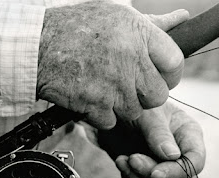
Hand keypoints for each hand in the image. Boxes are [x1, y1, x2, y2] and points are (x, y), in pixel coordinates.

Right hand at [38, 2, 187, 128]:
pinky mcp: (96, 105)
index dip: (170, 74)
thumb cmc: (76, 28)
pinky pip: (112, 121)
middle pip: (159, 95)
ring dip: (122, 105)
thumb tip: (182, 19)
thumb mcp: (116, 15)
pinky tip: (90, 96)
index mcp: (139, 34)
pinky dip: (102, 115)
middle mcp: (130, 59)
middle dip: (146, 94)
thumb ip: (152, 23)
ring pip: (136, 111)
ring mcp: (114, 85)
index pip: (175, 63)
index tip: (160, 76)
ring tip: (104, 88)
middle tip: (129, 85)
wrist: (36, 47)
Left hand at [97, 101, 205, 177]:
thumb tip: (173, 157)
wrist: (112, 116)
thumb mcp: (146, 115)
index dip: (177, 172)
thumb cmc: (133, 108)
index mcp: (189, 134)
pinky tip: (122, 166)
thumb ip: (158, 133)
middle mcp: (183, 155)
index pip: (196, 162)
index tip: (153, 171)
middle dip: (153, 176)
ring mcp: (168, 170)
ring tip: (121, 160)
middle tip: (131, 158)